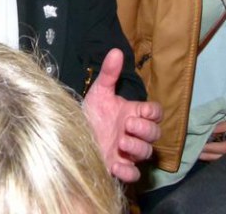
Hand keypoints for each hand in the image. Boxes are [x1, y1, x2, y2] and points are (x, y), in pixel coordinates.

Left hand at [82, 48, 162, 182]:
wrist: (70, 134)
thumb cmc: (89, 113)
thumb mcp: (98, 92)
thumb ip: (108, 73)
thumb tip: (116, 51)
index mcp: (133, 113)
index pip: (155, 113)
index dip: (153, 112)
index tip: (141, 110)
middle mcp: (134, 133)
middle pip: (155, 133)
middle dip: (146, 130)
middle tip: (128, 125)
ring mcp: (127, 151)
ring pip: (147, 153)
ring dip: (138, 148)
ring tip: (121, 142)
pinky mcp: (118, 167)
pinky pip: (133, 174)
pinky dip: (128, 171)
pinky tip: (115, 163)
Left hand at [198, 117, 225, 160]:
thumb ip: (219, 128)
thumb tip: (208, 131)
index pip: (216, 148)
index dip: (206, 147)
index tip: (197, 145)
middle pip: (215, 158)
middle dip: (204, 155)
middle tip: (193, 153)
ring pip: (218, 159)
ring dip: (208, 157)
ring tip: (198, 154)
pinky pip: (221, 158)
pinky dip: (213, 156)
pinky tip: (207, 154)